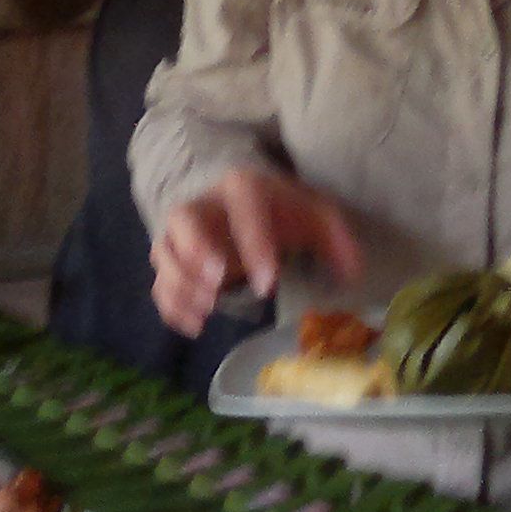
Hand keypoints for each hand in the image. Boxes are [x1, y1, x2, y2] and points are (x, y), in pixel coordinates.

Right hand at [149, 167, 363, 335]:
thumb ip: (337, 238)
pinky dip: (170, 303)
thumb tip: (351, 271)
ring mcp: (183, 232)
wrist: (247, 199)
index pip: (243, 204)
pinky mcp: (174, 257)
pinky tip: (193, 325)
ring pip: (164, 250)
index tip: (268, 283)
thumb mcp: (316, 214)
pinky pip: (159, 279)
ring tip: (206, 312)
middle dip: (196, 251)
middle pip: (183, 217)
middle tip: (217, 285)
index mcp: (243, 186)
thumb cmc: (283, 210)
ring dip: (180, 283)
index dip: (253, 242)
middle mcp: (205, 204)